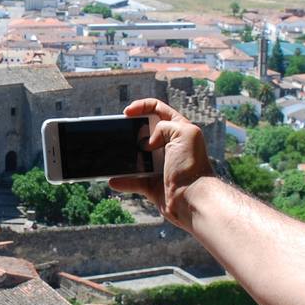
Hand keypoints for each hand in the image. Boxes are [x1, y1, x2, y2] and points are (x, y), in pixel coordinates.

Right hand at [109, 98, 211, 230]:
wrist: (192, 198)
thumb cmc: (191, 165)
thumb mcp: (183, 133)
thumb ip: (164, 126)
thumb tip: (147, 143)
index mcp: (178, 130)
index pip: (158, 109)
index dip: (141, 106)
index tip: (127, 113)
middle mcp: (169, 146)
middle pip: (143, 132)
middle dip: (129, 131)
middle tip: (120, 133)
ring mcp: (159, 166)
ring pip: (135, 157)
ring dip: (124, 157)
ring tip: (113, 155)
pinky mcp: (152, 184)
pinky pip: (132, 181)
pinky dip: (123, 181)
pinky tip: (113, 180)